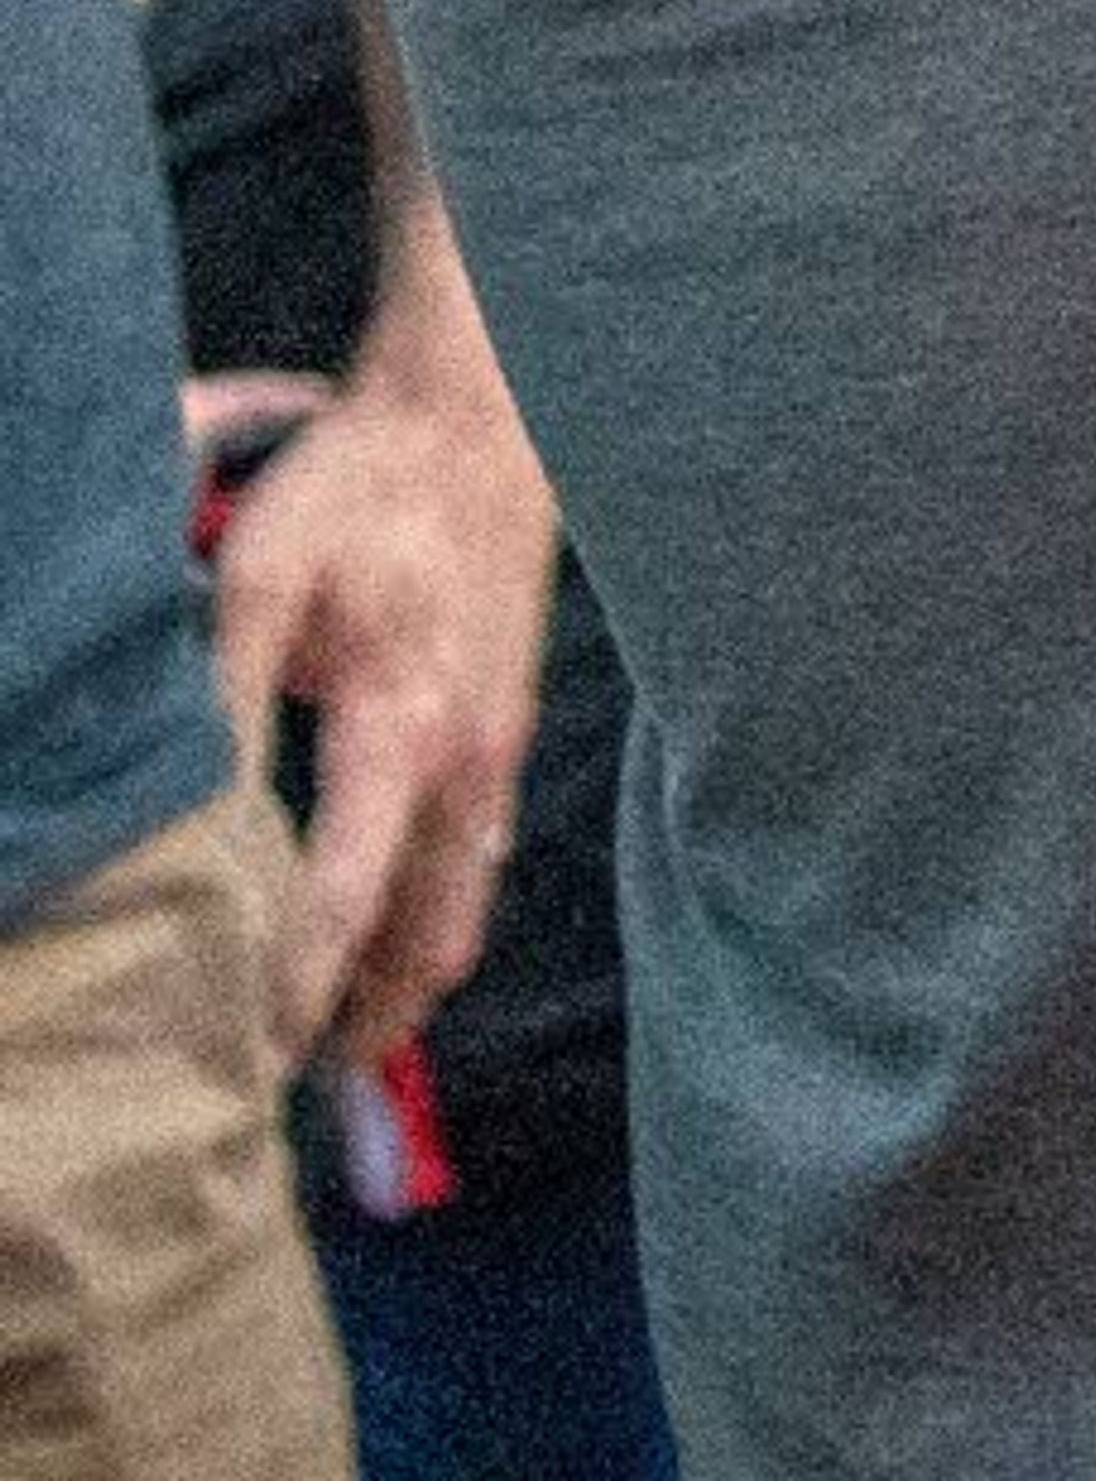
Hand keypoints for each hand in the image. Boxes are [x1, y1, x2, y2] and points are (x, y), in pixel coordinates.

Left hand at [209, 351, 555, 1067]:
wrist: (478, 413)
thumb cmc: (360, 489)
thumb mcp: (260, 577)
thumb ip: (222, 702)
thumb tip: (184, 819)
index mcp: (403, 733)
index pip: (339, 909)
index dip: (287, 998)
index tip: (238, 1062)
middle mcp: (466, 762)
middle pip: (423, 946)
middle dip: (360, 1031)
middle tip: (281, 1084)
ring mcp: (499, 748)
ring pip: (460, 913)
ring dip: (399, 985)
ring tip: (327, 1037)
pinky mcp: (509, 725)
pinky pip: (475, 861)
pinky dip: (429, 921)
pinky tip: (380, 927)